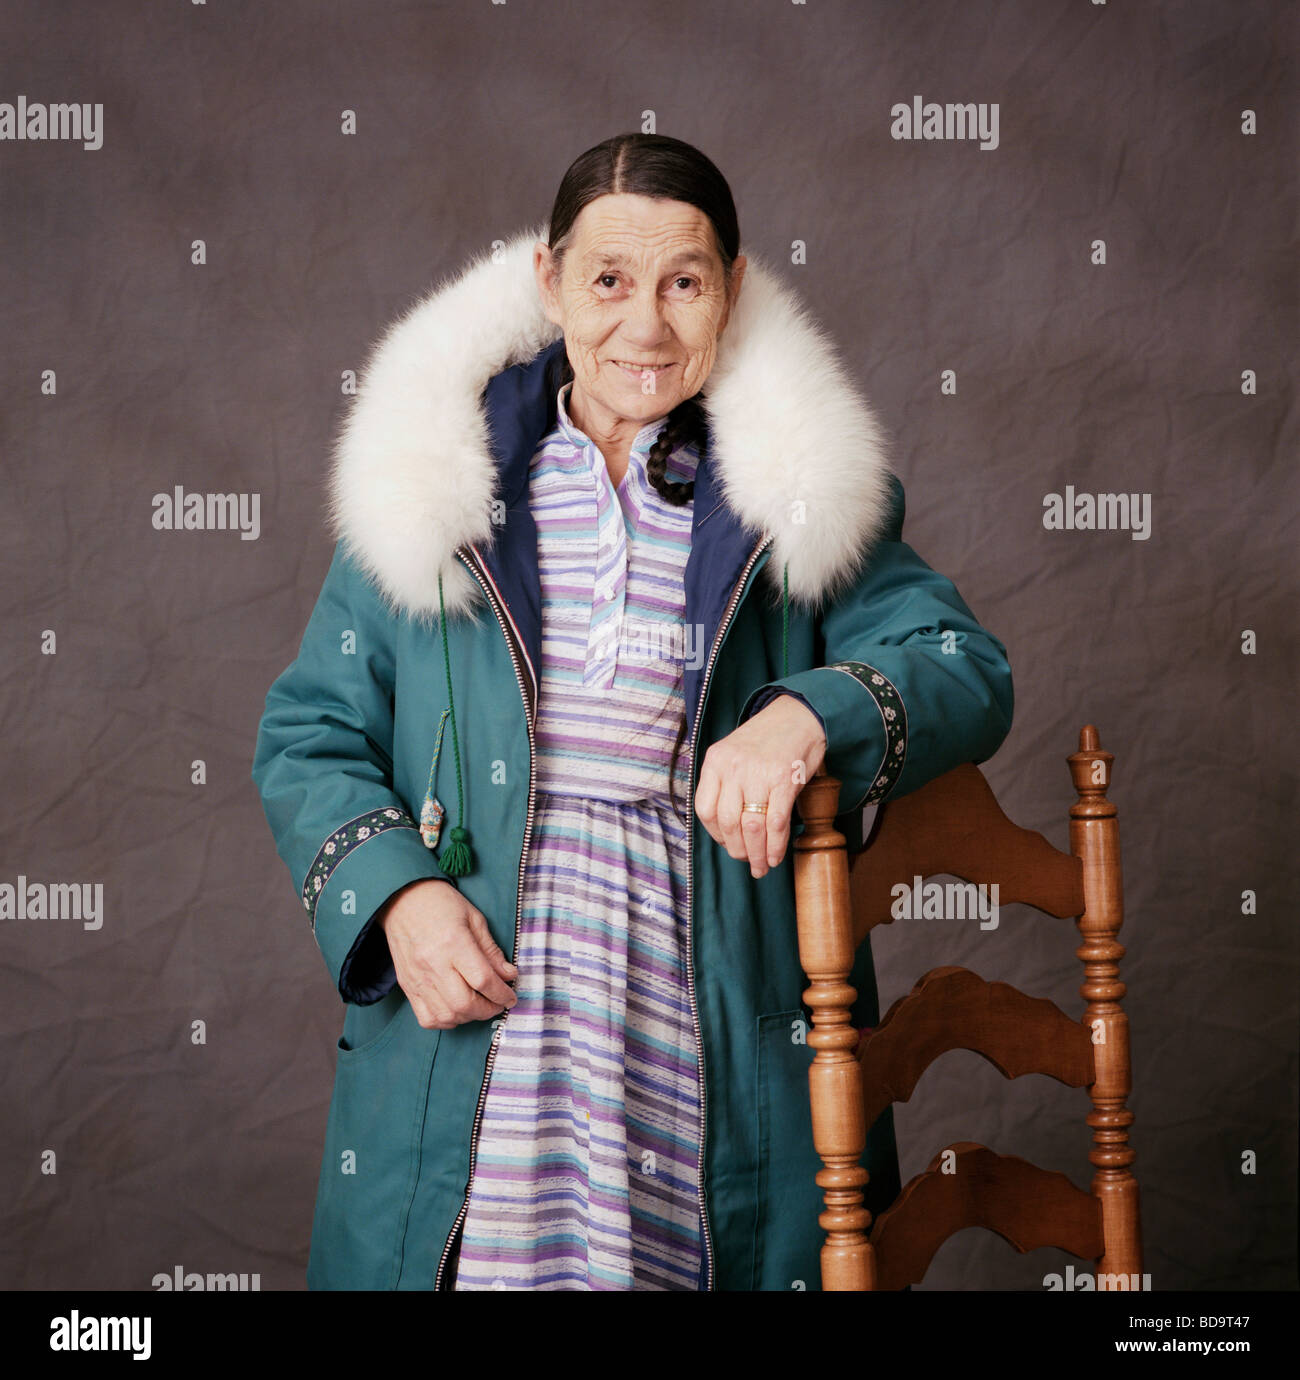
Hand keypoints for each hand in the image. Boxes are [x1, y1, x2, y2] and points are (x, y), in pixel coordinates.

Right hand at [378, 879, 517, 1029]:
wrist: (402, 900)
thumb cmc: (441, 904)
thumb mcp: (474, 918)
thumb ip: (491, 951)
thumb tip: (509, 976)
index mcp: (454, 942)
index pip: (483, 980)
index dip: (502, 993)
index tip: (511, 996)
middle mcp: (434, 964)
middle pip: (465, 1004)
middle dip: (489, 1009)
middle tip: (498, 1002)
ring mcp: (418, 978)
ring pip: (447, 1015)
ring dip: (469, 1017)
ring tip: (479, 1005)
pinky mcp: (407, 986)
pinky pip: (427, 1018)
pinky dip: (446, 1020)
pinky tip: (456, 1009)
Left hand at [694, 694, 826, 878]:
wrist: (800, 715)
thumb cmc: (767, 739)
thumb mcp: (734, 753)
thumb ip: (725, 784)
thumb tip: (727, 830)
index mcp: (715, 761)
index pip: (704, 809)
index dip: (715, 834)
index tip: (727, 844)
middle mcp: (733, 767)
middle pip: (728, 823)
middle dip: (737, 850)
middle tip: (747, 861)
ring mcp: (759, 774)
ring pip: (751, 827)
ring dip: (757, 854)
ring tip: (761, 866)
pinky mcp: (784, 781)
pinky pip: (776, 823)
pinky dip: (775, 846)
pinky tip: (776, 856)